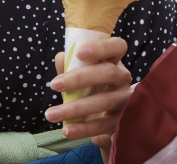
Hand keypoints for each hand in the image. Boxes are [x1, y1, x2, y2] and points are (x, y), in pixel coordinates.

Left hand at [47, 38, 132, 159]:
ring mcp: (124, 100)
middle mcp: (123, 79)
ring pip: (105, 101)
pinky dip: (83, 128)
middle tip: (54, 84)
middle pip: (110, 72)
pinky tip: (66, 130)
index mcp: (114, 63)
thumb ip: (71, 67)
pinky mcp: (120, 122)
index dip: (101, 47)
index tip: (79, 52)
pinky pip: (103, 125)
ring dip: (76, 108)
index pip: (117, 47)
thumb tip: (62, 57)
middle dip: (81, 78)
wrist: (103, 122)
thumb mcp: (80, 78)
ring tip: (51, 114)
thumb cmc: (90, 92)